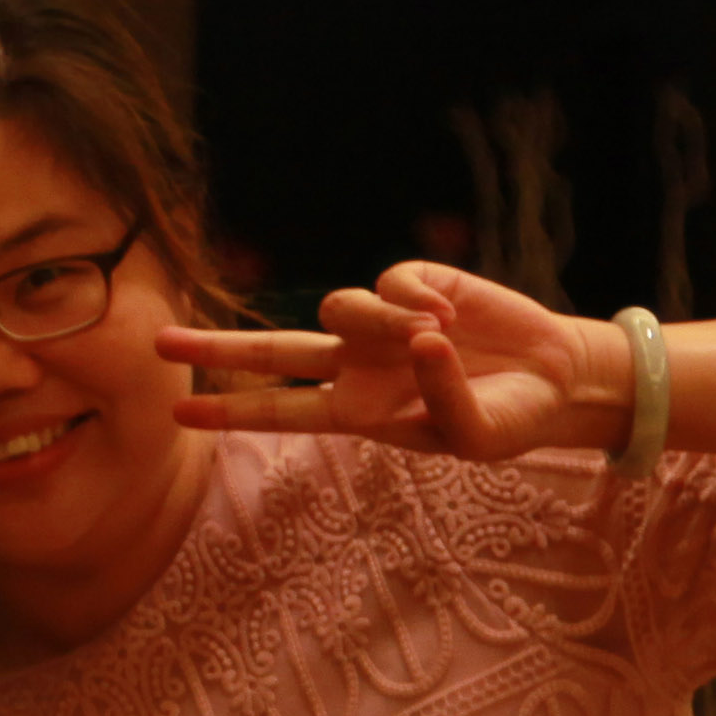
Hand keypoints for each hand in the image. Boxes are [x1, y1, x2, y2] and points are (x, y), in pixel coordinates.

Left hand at [161, 261, 606, 463]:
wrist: (555, 379)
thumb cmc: (507, 419)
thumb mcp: (475, 435)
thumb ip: (441, 401)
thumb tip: (417, 340)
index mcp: (359, 411)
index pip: (281, 411)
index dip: (232, 409)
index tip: (179, 408)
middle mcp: (357, 364)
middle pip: (271, 350)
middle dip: (217, 346)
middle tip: (159, 341)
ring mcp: (381, 322)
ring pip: (338, 307)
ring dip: (379, 320)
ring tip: (436, 335)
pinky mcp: (416, 282)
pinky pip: (389, 279)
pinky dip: (415, 297)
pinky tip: (450, 313)